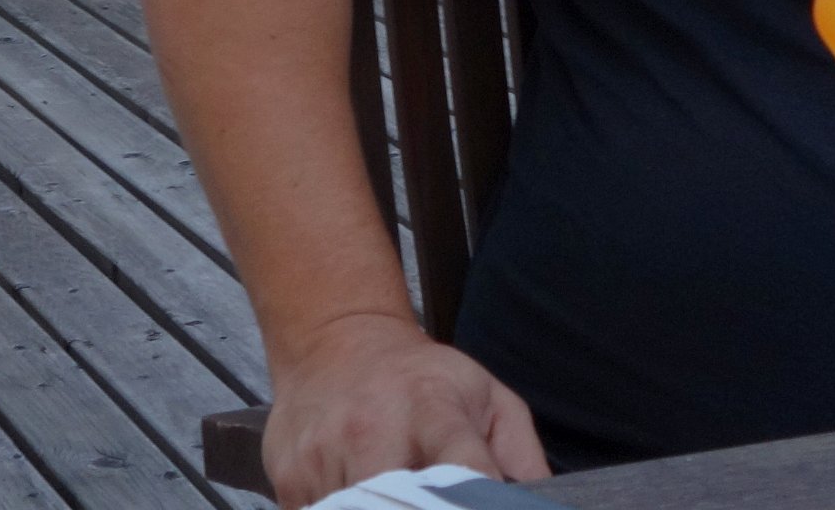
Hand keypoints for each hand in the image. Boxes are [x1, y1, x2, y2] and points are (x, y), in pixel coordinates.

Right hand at [263, 312, 548, 509]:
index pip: (463, 470)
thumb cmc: (421, 379)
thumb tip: (545, 507)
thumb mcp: (486, 398)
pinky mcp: (289, 476)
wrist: (335, 340)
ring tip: (396, 501)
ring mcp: (326, 453)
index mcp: (434, 409)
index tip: (478, 508)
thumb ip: (522, 458)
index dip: (475, 499)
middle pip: (396, 504)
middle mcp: (375, 429)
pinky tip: (355, 502)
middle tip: (430, 508)